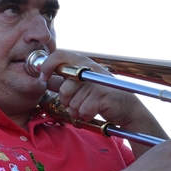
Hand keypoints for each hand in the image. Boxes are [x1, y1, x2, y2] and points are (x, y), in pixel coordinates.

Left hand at [37, 49, 154, 130]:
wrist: (127, 108)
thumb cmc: (101, 96)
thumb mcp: (82, 85)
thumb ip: (64, 81)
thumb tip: (45, 79)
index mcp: (83, 62)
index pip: (59, 55)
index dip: (47, 66)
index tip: (43, 78)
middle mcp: (90, 68)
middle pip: (63, 88)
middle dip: (66, 101)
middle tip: (78, 102)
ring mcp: (97, 81)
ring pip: (72, 103)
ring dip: (77, 110)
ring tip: (88, 107)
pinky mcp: (102, 95)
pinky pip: (82, 111)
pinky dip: (86, 116)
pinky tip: (94, 111)